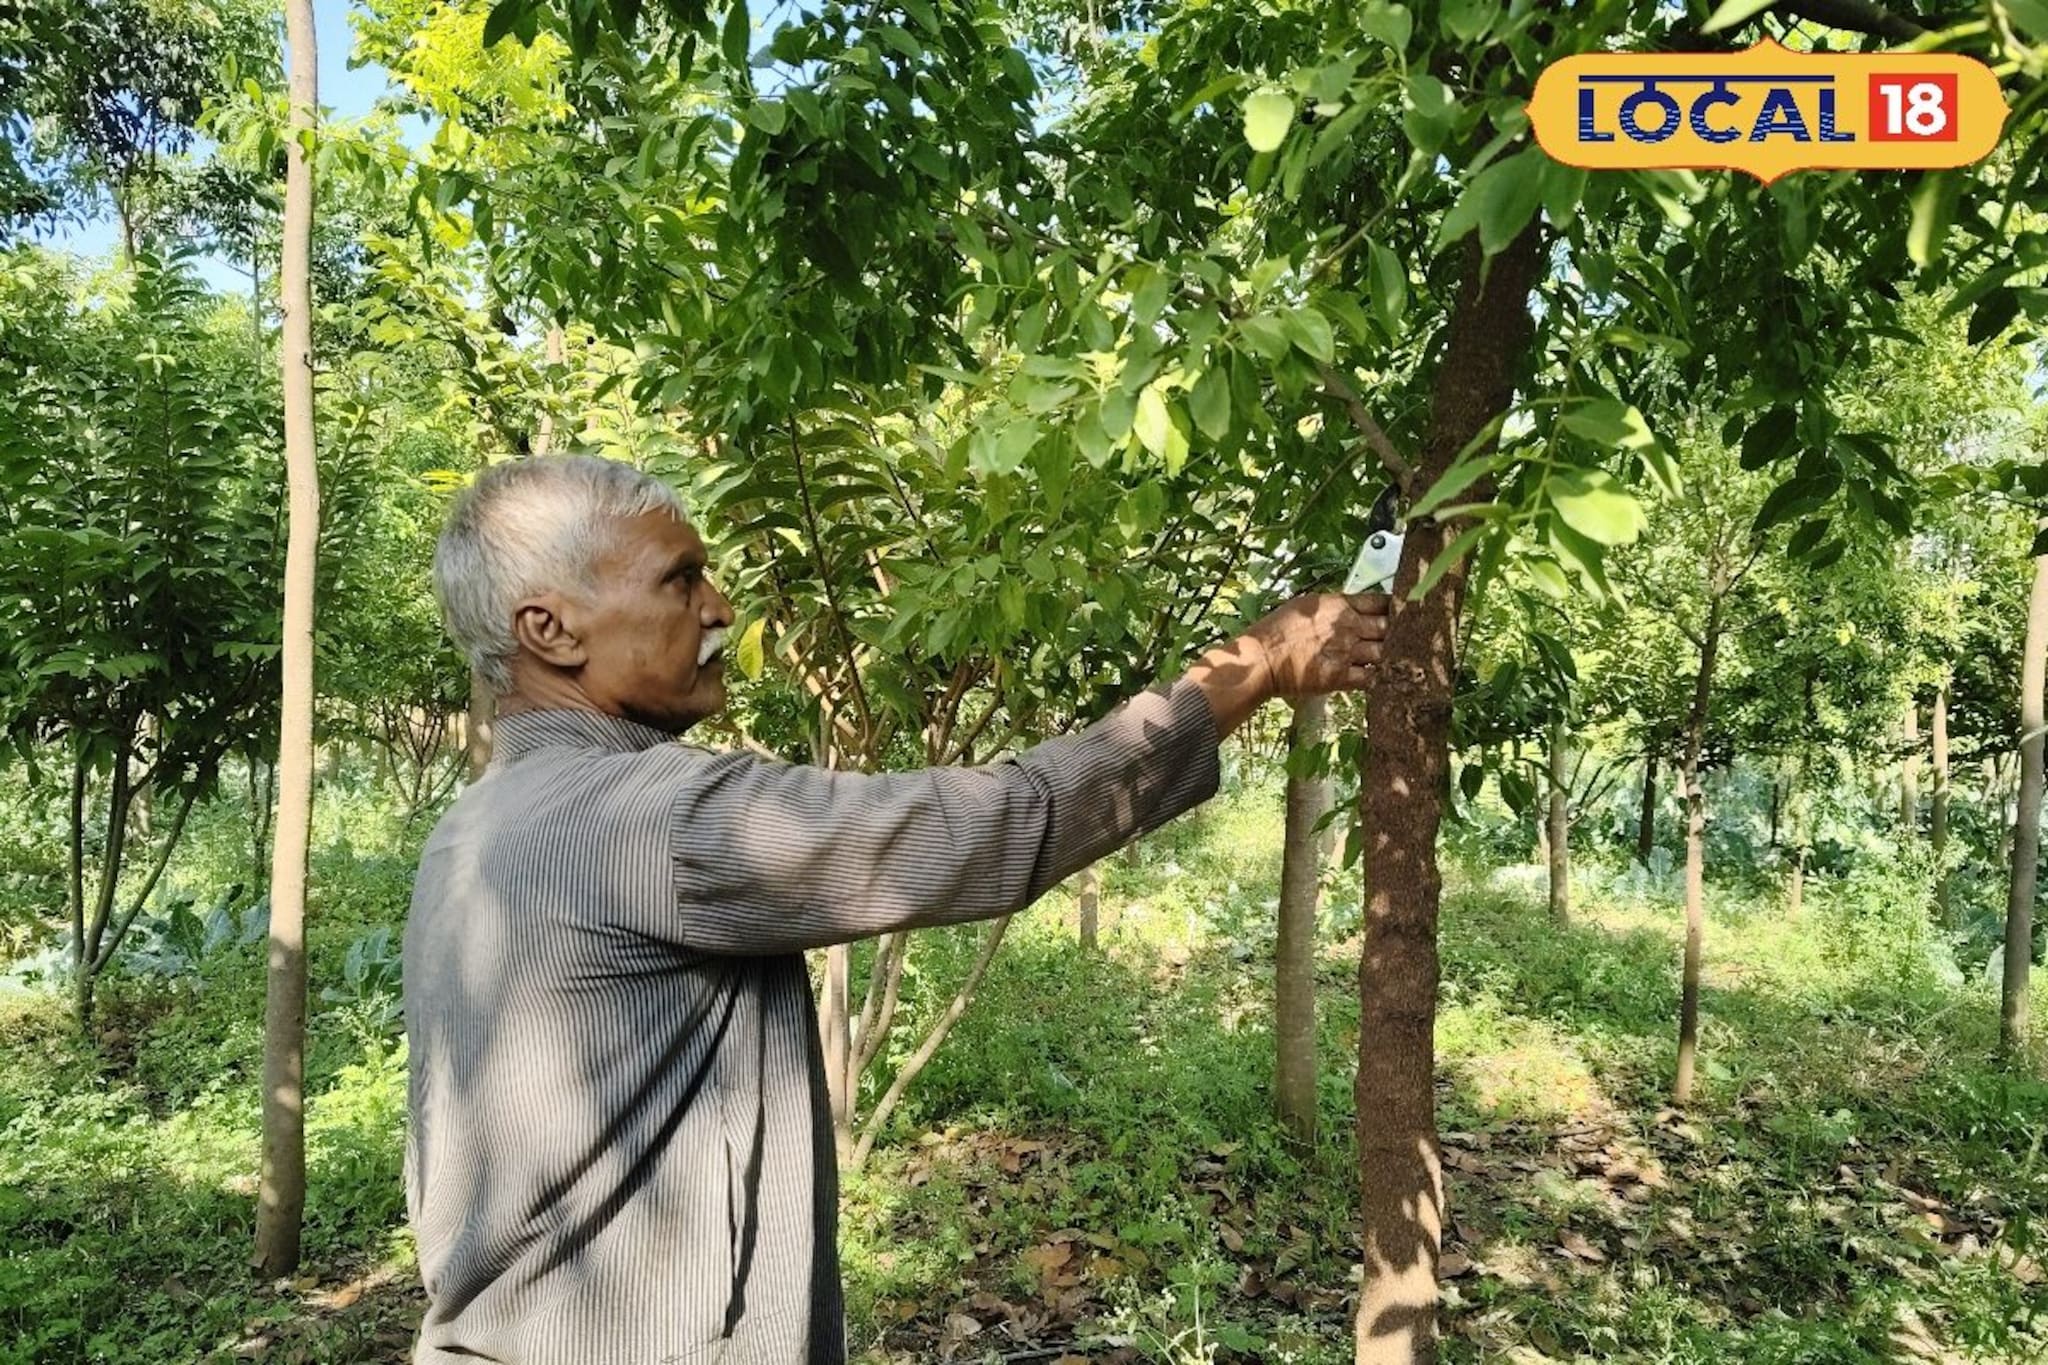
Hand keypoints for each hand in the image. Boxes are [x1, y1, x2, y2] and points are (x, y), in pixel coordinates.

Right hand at [1241, 592, 1390, 699]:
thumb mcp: (1306, 606)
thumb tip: (1349, 609)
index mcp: (1339, 605)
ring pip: (1386, 651)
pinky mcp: (1341, 676)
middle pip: (1389, 626)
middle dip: (1398, 632)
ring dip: (1392, 656)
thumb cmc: (1276, 631)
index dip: (1395, 607)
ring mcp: (1346, 651)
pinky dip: (1381, 679)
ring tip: (1396, 660)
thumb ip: (1333, 607)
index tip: (1401, 612)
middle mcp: (1347, 626)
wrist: (1261, 658)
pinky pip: (1372, 678)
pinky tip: (1383, 679)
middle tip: (1403, 638)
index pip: (1381, 601)